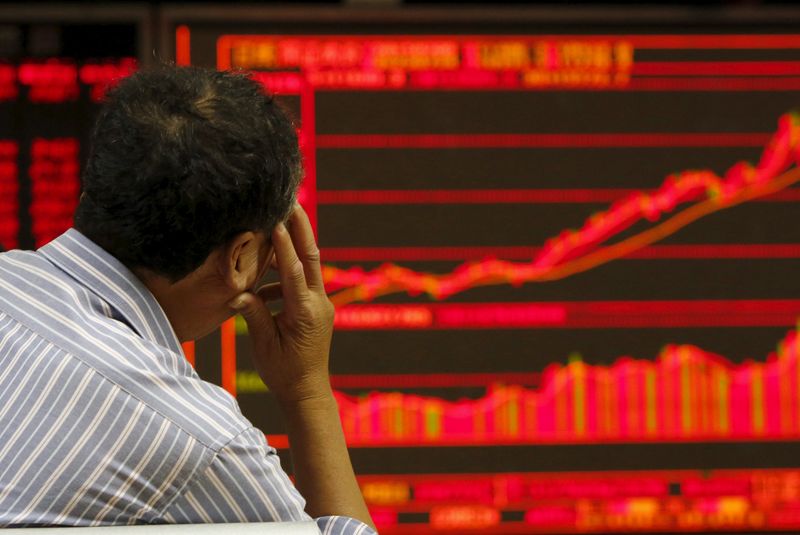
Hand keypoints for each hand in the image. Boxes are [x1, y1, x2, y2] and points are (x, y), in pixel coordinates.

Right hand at [228, 204, 334, 404]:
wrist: (307, 392)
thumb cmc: (284, 373)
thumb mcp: (264, 345)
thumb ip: (253, 315)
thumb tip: (237, 293)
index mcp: (304, 312)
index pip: (293, 271)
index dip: (284, 244)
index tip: (278, 219)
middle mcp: (318, 304)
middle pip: (311, 258)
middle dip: (301, 228)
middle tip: (293, 201)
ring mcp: (321, 305)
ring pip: (308, 267)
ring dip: (293, 248)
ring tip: (276, 226)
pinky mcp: (316, 308)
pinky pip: (302, 283)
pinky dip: (286, 275)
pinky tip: (264, 281)